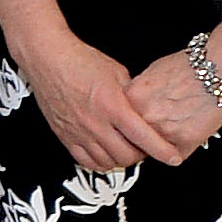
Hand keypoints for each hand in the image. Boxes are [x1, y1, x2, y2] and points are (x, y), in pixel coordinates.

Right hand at [17, 30, 184, 174]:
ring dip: (122, 160)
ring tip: (127, 149)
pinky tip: (106, 154)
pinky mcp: (65, 136)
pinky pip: (86, 162)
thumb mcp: (117, 73)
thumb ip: (133, 96)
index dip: (162, 151)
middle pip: (126, 156)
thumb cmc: (79, 60)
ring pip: (107, 162)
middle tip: (146, 147)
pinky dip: (100, 163)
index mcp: (112, 105)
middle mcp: (95, 123)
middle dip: (142, 155)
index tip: (173, 158)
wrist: (48, 58)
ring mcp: (78, 132)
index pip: (144, 137)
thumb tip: (145, 110)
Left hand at [123, 44, 221, 158]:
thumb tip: (131, 109)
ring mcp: (162, 131)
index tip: (132, 129)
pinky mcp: (182, 142)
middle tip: (157, 127)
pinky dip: (179, 148)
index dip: (129, 127)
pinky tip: (186, 130)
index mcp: (131, 98)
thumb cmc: (189, 68)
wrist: (218, 71)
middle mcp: (144, 115)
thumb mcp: (151, 74)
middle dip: (143, 138)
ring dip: (161, 145)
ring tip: (175, 125)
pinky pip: (174, 155)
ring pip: (153, 150)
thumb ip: (137, 95)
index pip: (119, 124)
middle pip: (133, 140)